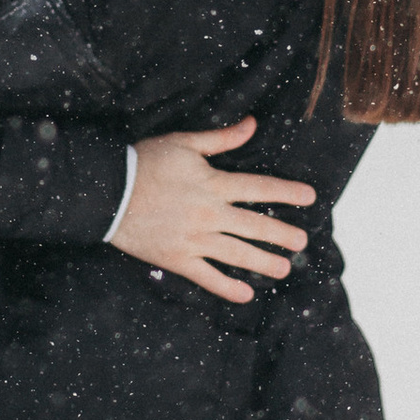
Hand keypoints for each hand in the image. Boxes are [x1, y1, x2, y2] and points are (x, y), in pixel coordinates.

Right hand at [109, 119, 315, 305]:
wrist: (108, 193)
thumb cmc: (145, 162)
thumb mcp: (184, 143)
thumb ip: (221, 138)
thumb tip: (253, 124)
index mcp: (213, 184)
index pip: (259, 188)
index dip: (287, 192)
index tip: (310, 198)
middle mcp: (209, 214)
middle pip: (255, 226)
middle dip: (282, 235)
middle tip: (302, 242)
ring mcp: (194, 239)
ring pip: (237, 254)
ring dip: (263, 262)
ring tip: (284, 269)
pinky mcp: (177, 259)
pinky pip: (207, 277)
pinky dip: (227, 288)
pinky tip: (245, 295)